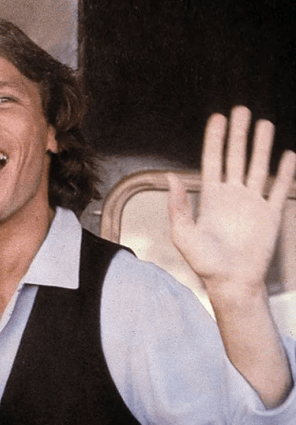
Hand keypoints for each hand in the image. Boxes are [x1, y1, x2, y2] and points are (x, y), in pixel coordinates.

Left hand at [168, 105, 295, 299]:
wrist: (232, 282)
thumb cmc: (205, 263)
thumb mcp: (183, 234)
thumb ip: (178, 206)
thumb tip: (171, 177)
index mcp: (210, 198)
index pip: (213, 161)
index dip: (215, 139)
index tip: (218, 118)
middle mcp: (232, 196)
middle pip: (236, 157)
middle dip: (239, 134)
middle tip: (242, 109)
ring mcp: (252, 203)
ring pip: (258, 167)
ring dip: (261, 146)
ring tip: (265, 123)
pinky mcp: (270, 214)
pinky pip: (279, 189)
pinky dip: (285, 172)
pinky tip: (287, 155)